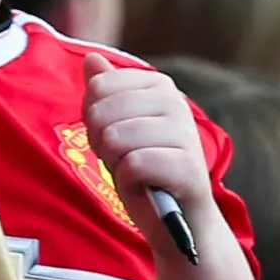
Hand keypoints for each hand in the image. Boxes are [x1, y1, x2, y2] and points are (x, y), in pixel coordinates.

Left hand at [83, 65, 220, 248]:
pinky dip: (129, 183)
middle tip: (126, 160)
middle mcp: (175, 102)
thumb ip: (107, 92)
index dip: (93, 120)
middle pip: (101, 112)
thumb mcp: (119, 127)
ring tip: (137, 174)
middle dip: (103, 144)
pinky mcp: (188, 166)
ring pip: (115, 137)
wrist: (179, 222)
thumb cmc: (145, 171)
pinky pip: (132, 165)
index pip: (98, 87)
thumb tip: (92, 57)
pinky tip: (146, 187)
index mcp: (159, 85)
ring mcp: (185, 132)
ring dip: (116, 165)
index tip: (115, 138)